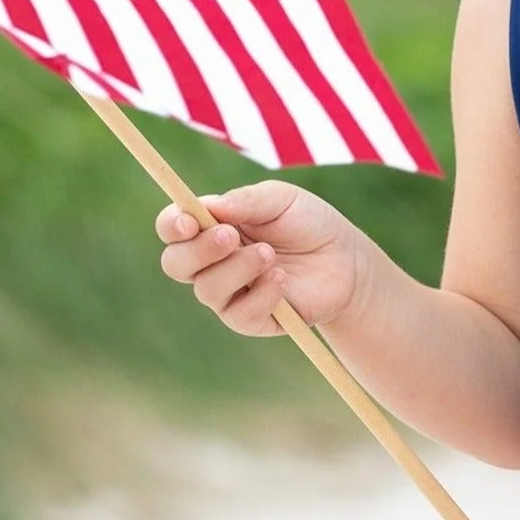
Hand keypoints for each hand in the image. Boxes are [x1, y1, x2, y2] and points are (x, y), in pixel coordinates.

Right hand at [156, 179, 373, 334]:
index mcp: (210, 227)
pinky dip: (260, 295)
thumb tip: (210, 206)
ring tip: (270, 254)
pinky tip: (282, 280)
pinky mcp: (251, 320)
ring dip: (237, 269)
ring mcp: (229, 294)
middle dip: (199, 250)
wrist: (347, 261)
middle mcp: (211, 262)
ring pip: (206, 289)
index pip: (172, 229)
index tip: (189, 220)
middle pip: (175, 264)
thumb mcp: (281, 200)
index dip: (172, 226)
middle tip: (231, 236)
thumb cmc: (309, 224)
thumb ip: (246, 201)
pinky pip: (239, 315)